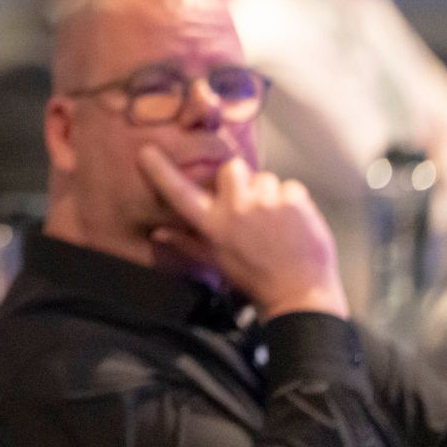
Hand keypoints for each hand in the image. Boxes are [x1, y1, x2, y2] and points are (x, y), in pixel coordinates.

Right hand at [139, 148, 349, 320]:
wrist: (299, 294)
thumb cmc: (255, 279)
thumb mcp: (216, 262)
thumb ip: (186, 243)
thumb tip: (159, 233)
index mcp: (213, 225)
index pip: (179, 192)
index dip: (161, 171)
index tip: (147, 152)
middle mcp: (236, 209)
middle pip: (231, 168)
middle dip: (239, 180)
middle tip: (248, 204)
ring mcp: (266, 202)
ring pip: (263, 177)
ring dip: (268, 193)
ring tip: (273, 220)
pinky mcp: (293, 200)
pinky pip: (289, 186)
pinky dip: (292, 201)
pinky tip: (291, 223)